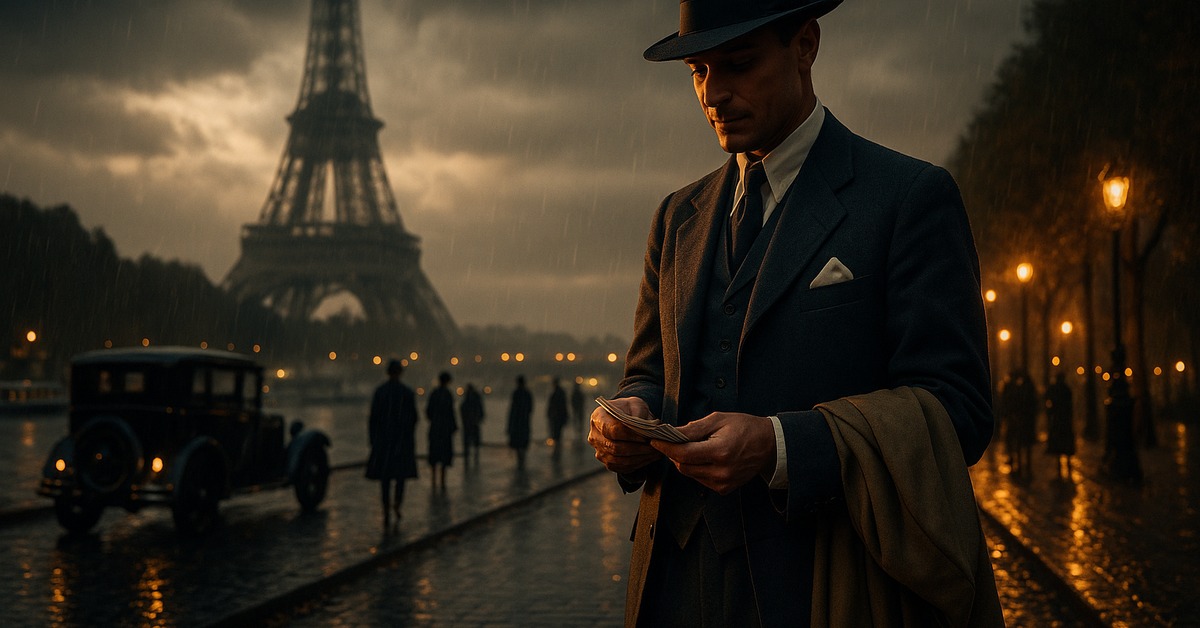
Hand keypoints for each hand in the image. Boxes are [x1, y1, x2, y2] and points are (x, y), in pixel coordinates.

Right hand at [589, 397, 661, 473]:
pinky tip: (649, 457)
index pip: (612, 430)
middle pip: (615, 447)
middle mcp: (594, 436)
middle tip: (655, 447)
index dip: (631, 436)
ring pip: (619, 460)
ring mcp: (599, 451)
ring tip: (655, 453)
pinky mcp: (607, 462)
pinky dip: (637, 464)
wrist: (625, 417)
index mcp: (598, 417)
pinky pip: (622, 467)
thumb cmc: (630, 409)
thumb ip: (639, 414)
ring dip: (640, 458)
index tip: (646, 436)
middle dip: (638, 448)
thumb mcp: (635, 404)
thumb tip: (644, 430)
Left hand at [652, 412, 775, 494]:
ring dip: (684, 461)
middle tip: (671, 441)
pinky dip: (696, 469)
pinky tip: (703, 457)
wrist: (770, 445)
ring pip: (690, 474)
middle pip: (683, 466)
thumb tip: (672, 433)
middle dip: (674, 454)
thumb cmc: (744, 427)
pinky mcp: (724, 489)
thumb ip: (694, 428)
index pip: (684, 453)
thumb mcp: (719, 420)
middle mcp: (721, 472)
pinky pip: (700, 479)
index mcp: (720, 452)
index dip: (666, 447)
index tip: (655, 440)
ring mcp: (723, 483)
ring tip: (691, 447)